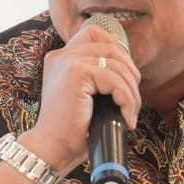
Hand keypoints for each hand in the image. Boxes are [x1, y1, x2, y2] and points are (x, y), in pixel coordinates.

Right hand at [0, 21, 139, 183]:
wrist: (52, 150)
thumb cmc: (71, 130)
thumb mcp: (85, 96)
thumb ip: (98, 77)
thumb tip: (130, 71)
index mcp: (61, 58)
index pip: (95, 34)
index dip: (118, 49)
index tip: (126, 77)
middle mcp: (61, 55)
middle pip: (111, 47)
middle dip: (130, 73)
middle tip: (132, 101)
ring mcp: (67, 62)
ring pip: (117, 65)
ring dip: (131, 92)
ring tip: (129, 114)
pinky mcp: (76, 73)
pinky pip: (114, 80)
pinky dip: (126, 100)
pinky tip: (126, 118)